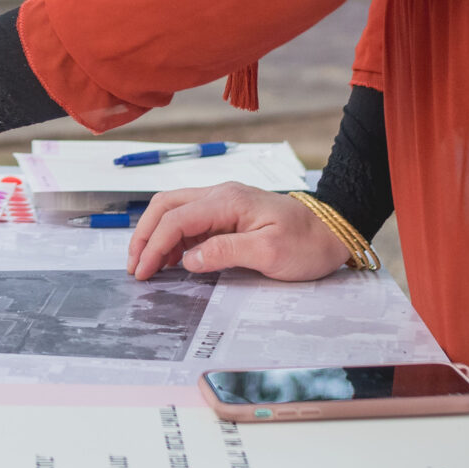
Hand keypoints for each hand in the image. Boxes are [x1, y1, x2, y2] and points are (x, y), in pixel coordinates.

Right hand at [127, 183, 355, 282]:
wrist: (334, 231)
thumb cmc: (308, 242)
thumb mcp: (270, 252)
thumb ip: (225, 252)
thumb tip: (188, 260)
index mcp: (227, 201)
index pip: (176, 219)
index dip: (153, 245)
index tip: (142, 272)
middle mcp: (220, 195)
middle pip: (165, 206)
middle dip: (144, 235)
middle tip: (134, 266)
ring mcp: (223, 202)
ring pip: (174, 210)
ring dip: (155, 234)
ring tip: (147, 265)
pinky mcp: (228, 214)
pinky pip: (190, 220)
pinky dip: (172, 237)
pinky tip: (171, 259)